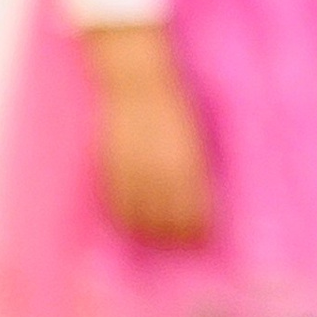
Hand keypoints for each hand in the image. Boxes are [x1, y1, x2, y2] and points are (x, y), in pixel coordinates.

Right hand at [83, 24, 210, 242]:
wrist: (136, 73)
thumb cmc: (172, 100)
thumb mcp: (193, 130)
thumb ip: (196, 161)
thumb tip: (205, 192)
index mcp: (187, 158)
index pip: (194, 206)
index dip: (196, 227)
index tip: (199, 238)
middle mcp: (160, 165)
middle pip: (168, 214)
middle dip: (173, 233)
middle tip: (176, 243)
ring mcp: (134, 163)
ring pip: (140, 209)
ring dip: (146, 228)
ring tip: (152, 238)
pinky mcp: (111, 159)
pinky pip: (116, 195)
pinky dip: (121, 212)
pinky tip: (126, 221)